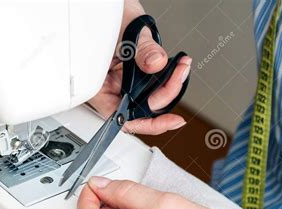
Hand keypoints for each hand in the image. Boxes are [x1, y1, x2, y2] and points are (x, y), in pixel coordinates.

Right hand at [89, 0, 191, 134]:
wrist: (112, 8)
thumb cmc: (107, 18)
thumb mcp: (125, 32)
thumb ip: (141, 49)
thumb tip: (156, 63)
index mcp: (100, 88)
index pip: (122, 118)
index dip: (146, 124)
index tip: (170, 121)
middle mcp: (111, 89)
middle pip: (142, 108)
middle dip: (166, 94)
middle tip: (180, 74)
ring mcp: (123, 83)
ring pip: (150, 98)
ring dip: (169, 85)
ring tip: (181, 67)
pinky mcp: (135, 76)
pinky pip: (153, 86)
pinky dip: (168, 78)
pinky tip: (176, 68)